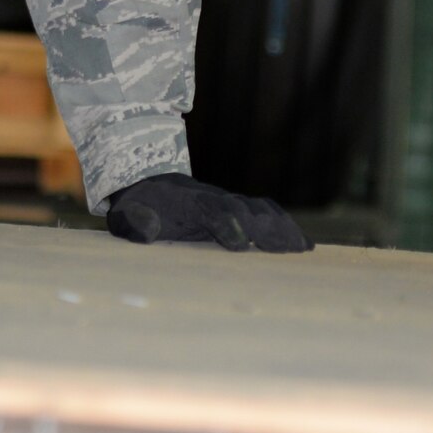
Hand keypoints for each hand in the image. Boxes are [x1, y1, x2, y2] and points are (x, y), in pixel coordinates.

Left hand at [104, 173, 312, 252]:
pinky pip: (267, 215)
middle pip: (246, 210)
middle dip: (267, 229)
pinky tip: (305, 246)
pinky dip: (287, 227)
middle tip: (289, 250)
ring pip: (262, 211)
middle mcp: (215, 199)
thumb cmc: (139, 207)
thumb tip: (146, 230)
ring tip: (304, 249)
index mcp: (188, 202)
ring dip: (283, 228)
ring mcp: (230, 202)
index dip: (227, 225)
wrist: (150, 182)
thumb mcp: (127, 215)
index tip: (240, 244)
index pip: (211, 210)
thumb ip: (135, 223)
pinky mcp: (240, 211)